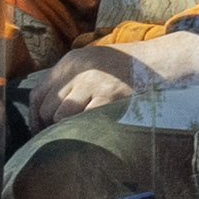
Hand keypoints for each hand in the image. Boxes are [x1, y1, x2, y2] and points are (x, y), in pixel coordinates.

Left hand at [27, 21, 198, 129]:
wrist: (161, 64)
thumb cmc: (126, 71)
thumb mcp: (93, 65)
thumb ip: (70, 82)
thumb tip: (46, 115)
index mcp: (71, 61)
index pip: (39, 93)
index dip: (37, 117)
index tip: (43, 131)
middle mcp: (78, 70)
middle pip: (49, 107)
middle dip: (52, 126)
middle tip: (62, 137)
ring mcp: (94, 84)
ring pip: (62, 117)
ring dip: (69, 129)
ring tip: (81, 134)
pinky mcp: (109, 98)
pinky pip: (84, 122)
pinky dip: (85, 131)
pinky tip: (94, 133)